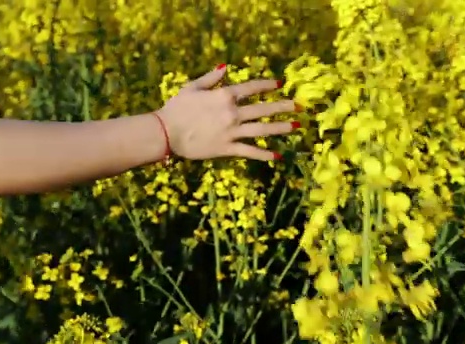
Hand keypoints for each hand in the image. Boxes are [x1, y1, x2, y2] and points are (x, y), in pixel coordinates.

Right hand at [155, 64, 299, 160]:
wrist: (166, 133)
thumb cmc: (176, 108)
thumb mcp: (192, 87)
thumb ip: (210, 78)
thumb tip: (226, 68)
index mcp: (224, 95)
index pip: (252, 88)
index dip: (268, 85)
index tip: (280, 84)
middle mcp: (232, 113)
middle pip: (263, 109)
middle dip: (283, 107)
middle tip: (299, 107)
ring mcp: (231, 132)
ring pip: (262, 130)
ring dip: (280, 128)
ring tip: (296, 127)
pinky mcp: (227, 148)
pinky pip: (250, 151)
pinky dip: (264, 154)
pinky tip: (277, 155)